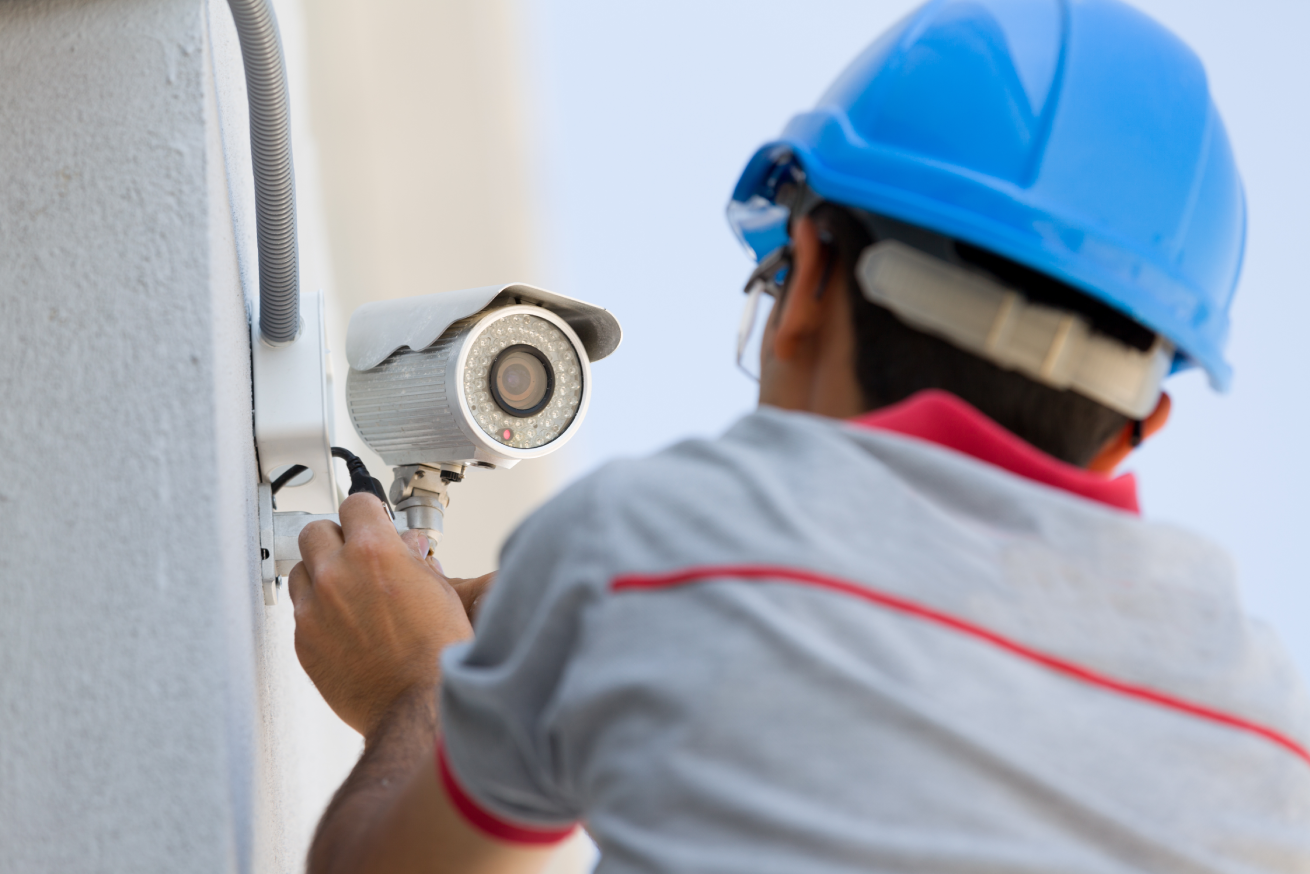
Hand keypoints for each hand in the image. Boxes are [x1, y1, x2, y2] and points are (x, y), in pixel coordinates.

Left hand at [288, 493, 473, 737]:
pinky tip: (344, 624)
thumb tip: (406, 546)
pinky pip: (301, 610)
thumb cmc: (434, 654)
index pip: (355, 503)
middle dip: (336, 538)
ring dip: (320, 573)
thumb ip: (413, 560)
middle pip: (316, 530)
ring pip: (301, 569)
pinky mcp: (303, 640)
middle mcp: (336, 575)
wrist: (415, 705)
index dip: (367, 512)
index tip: (370, 520)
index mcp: (373, 552)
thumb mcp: (438, 591)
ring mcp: (314, 608)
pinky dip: (317, 611)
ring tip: (346, 592)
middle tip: (354, 555)